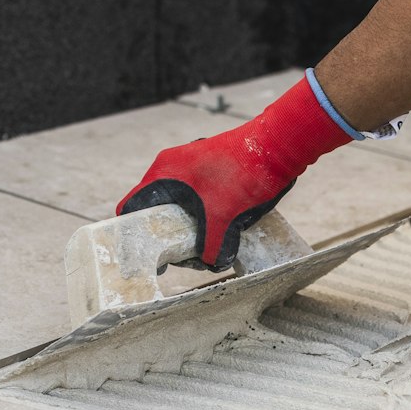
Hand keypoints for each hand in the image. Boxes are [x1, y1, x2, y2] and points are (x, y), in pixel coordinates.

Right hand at [116, 75, 352, 269]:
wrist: (277, 146)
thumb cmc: (244, 172)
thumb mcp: (223, 216)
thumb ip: (212, 245)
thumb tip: (211, 263)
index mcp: (164, 174)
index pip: (132, 206)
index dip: (134, 234)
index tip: (148, 256)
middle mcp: (172, 169)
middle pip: (157, 211)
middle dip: (170, 237)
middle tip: (187, 256)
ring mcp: (192, 169)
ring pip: (180, 207)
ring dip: (191, 229)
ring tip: (211, 246)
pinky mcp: (210, 173)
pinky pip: (198, 201)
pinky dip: (205, 218)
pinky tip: (223, 230)